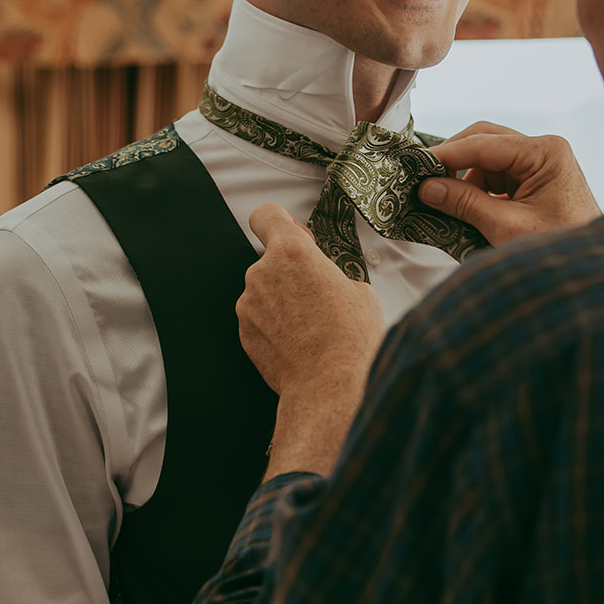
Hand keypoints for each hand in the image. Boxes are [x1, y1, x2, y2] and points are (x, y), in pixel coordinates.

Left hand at [238, 205, 385, 475]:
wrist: (328, 388)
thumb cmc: (349, 340)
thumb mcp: (360, 291)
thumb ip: (333, 272)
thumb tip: (327, 279)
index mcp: (292, 252)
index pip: (267, 215)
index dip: (280, 223)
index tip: (295, 236)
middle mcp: (262, 272)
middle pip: (271, 259)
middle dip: (291, 271)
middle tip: (319, 294)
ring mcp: (248, 304)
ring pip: (264, 290)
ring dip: (282, 300)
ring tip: (312, 325)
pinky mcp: (243, 331)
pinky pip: (259, 317)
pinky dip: (274, 324)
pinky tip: (298, 342)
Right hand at [418, 121, 601, 244]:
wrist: (591, 273)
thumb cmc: (560, 248)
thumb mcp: (506, 227)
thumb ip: (465, 204)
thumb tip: (427, 188)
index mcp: (545, 153)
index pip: (484, 143)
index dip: (446, 154)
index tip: (416, 165)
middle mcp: (545, 152)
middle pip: (485, 142)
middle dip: (454, 162)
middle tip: (424, 179)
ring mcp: (541, 166)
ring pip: (488, 161)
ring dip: (465, 180)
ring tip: (442, 202)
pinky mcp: (536, 183)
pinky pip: (497, 178)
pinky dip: (477, 192)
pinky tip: (463, 210)